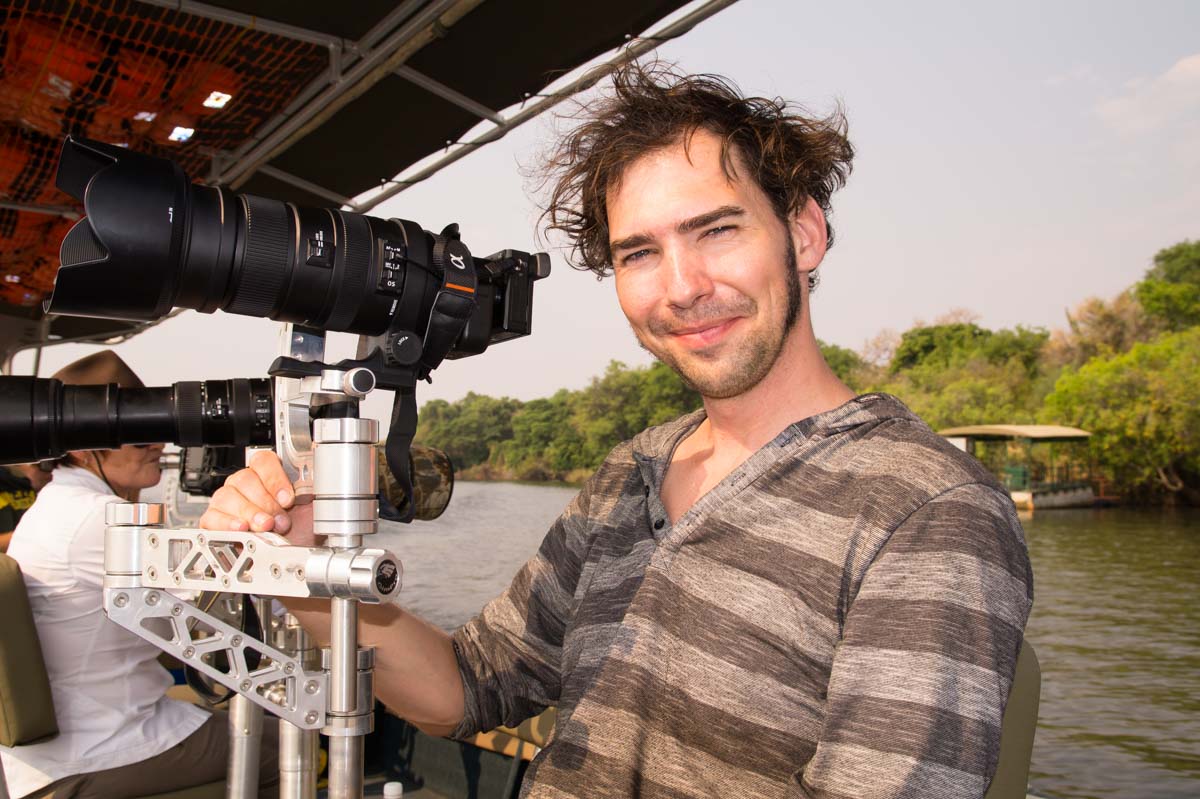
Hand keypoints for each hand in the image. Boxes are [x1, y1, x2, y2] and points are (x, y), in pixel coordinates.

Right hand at [199, 451, 314, 545]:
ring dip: (249, 513)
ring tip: (264, 526)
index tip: (288, 499)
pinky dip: (226, 523)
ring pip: (227, 496)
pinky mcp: (214, 522)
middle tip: (279, 520)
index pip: (263, 461)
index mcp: (268, 475)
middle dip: (265, 502)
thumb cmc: (301, 529)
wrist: (292, 556)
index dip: (275, 478)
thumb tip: (323, 463)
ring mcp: (228, 502)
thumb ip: (315, 482)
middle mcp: (245, 484)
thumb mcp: (314, 506)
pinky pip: (212, 516)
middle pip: (244, 479)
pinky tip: (241, 528)